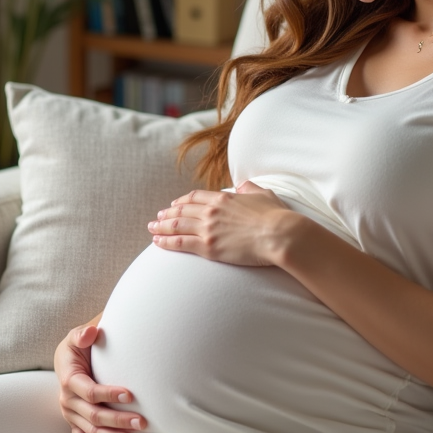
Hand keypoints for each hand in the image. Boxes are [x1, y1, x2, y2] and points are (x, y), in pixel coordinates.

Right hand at [55, 322, 145, 432]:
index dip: (109, 395)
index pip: (90, 392)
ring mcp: (71, 414)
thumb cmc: (78, 346)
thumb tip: (91, 333)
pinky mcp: (74, 421)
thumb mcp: (77, 336)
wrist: (67, 358)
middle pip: (95, 415)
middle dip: (118, 420)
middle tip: (142, 422)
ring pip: (92, 431)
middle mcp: (68, 400)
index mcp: (69, 380)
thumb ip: (83, 334)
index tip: (130, 395)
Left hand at [148, 181, 293, 265]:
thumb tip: (243, 185)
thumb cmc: (276, 217)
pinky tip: (157, 242)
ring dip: (161, 226)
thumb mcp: (263, 195)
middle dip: (167, 213)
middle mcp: (211, 211)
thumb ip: (250, 188)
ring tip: (152, 228)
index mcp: (224, 198)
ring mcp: (208, 229)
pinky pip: (180, 243)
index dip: (182, 201)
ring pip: (177, 225)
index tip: (175, 204)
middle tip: (158, 217)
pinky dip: (166, 242)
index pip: (196, 197)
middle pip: (182, 210)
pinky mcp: (208, 247)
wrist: (280, 235)